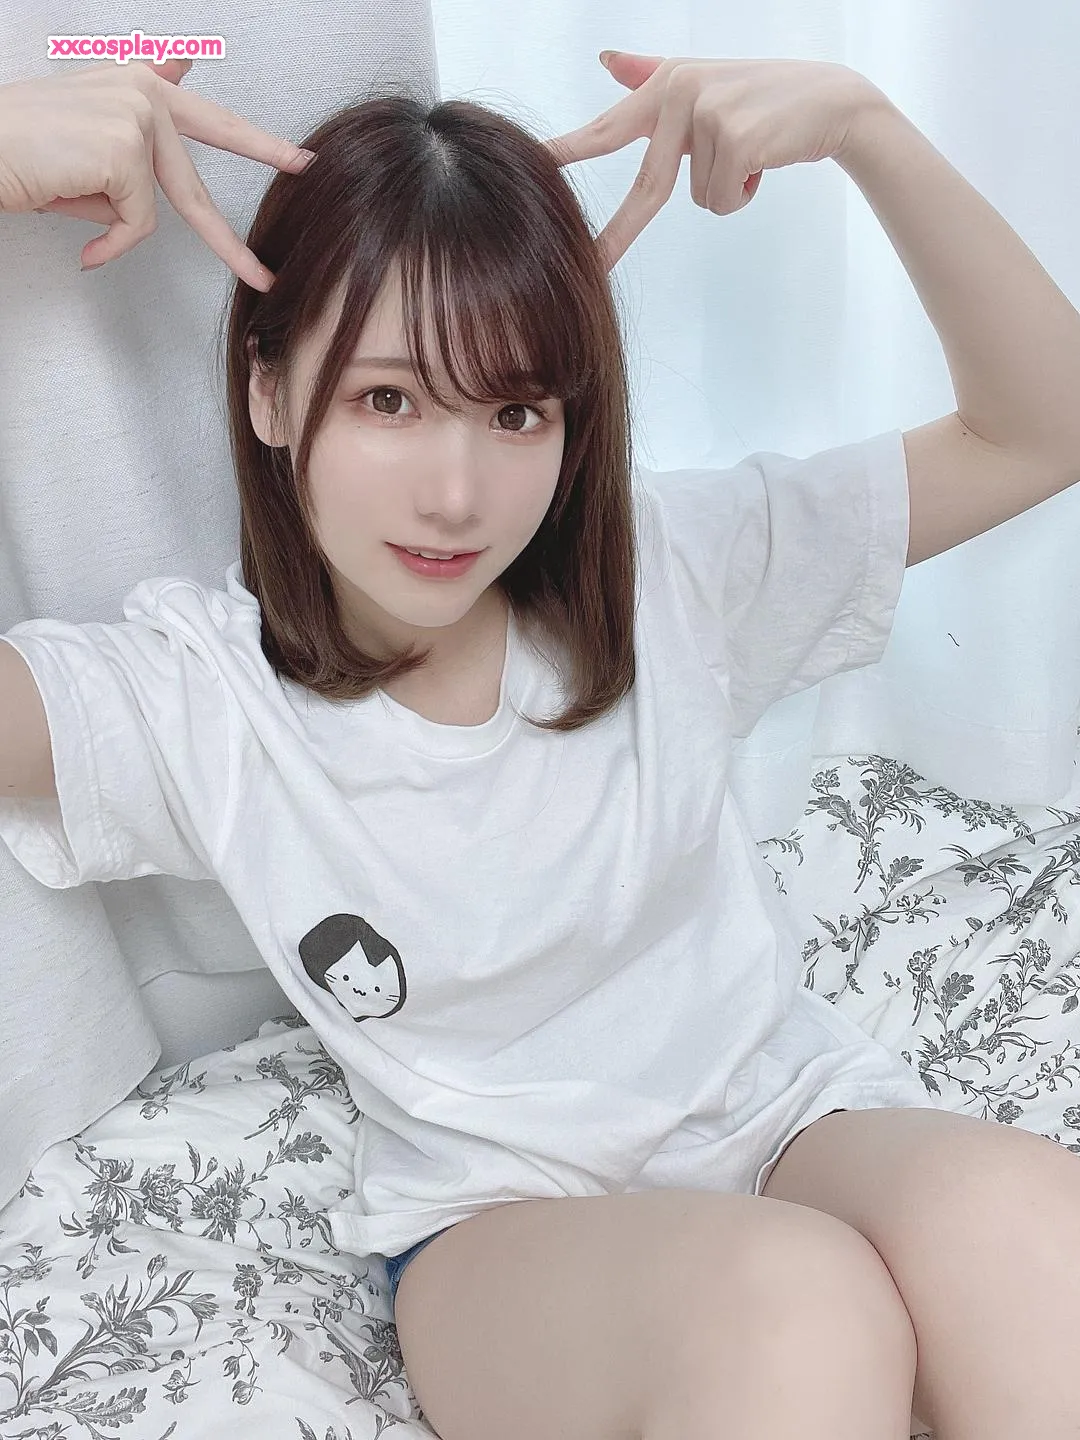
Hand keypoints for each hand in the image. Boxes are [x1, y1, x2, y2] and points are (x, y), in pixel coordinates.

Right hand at [0, 59, 314, 289]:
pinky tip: (69, 214)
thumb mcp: (90, 147)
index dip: (258, 145)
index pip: (210, 120)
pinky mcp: (126, 150)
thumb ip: (142, 151)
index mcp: (137, 88)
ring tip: (63, 197)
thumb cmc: (24, 154)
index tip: (301, 162)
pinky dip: (108, 237)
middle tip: (270, 274)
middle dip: (232, 240)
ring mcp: (137, 119)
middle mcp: (144, 94)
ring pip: (159, 210)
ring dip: (116, 228)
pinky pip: (137, 223)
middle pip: (200, 182)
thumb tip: (177, 119)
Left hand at [546, 52, 882, 270]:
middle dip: (621, 233)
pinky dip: (744, 192)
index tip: (530, 171)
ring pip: (696, 199)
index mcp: (665, 84)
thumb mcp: (704, 80)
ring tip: (751, 155)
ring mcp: (706, 114)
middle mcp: (678, 93)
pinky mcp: (733, 138)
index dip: (565, 153)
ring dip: (727, 189)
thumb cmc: (766, 98)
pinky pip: (722, 200)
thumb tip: (607, 60)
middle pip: (646, 186)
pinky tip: (764, 161)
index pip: (605, 128)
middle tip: (595, 263)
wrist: (832, 100)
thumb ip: (651, 75)